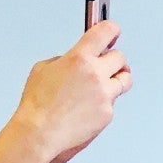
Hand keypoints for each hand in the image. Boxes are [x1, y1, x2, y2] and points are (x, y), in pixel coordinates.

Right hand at [16, 18, 130, 162]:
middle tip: (107, 62)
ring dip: (117, 79)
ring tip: (106, 82)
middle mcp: (95, 74)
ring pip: (124, 80)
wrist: (40, 133)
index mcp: (79, 58)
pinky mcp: (107, 113)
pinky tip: (91, 105)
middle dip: (113, 59)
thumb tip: (78, 60)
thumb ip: (66, 59)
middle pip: (120, 57)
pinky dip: (105, 102)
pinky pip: (113, 102)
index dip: (111, 29)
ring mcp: (104, 95)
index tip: (112, 30)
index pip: (105, 32)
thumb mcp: (44, 68)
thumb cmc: (38, 104)